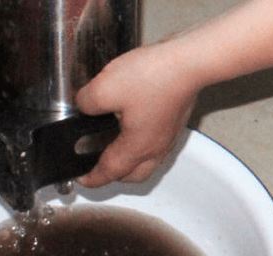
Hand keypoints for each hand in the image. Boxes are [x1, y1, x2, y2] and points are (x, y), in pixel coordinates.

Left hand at [75, 42, 202, 186]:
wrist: (191, 59)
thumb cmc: (155, 76)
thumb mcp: (104, 88)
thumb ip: (86, 102)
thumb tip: (83, 105)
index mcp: (136, 148)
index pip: (109, 173)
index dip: (92, 178)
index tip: (82, 179)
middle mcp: (156, 147)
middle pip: (134, 175)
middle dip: (114, 175)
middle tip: (99, 166)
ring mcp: (169, 134)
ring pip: (149, 161)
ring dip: (131, 162)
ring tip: (115, 149)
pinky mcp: (176, 120)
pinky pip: (158, 143)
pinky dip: (143, 144)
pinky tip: (134, 126)